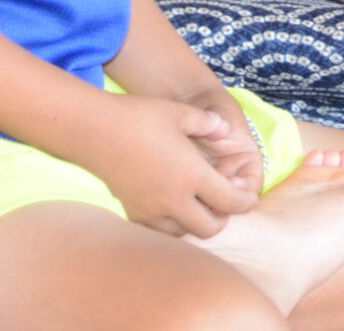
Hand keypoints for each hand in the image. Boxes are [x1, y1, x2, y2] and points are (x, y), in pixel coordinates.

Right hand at [66, 93, 259, 236]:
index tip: (250, 199)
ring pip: (184, 232)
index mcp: (192, 175)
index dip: (245, 203)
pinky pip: (159, 230)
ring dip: (196, 222)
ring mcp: (150, 210)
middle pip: (210, 228)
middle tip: (224, 200)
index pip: (229, 202)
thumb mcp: (182, 112)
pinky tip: (172, 203)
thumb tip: (226, 130)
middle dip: (223, 217)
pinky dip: (172, 224)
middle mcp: (173, 200)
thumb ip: (210, 123)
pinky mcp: (131, 212)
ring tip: (199, 201)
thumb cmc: (140, 116)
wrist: (94, 131)